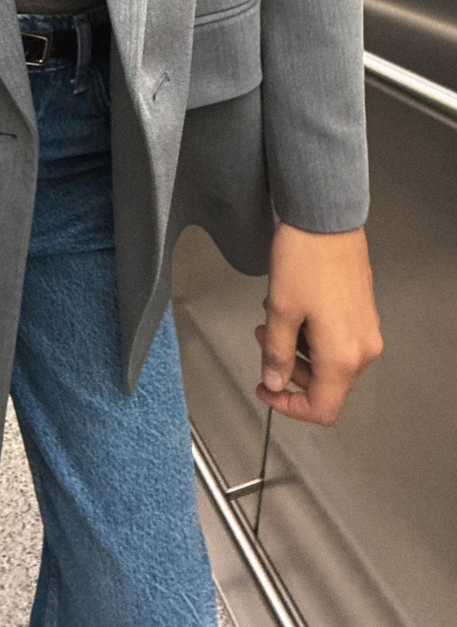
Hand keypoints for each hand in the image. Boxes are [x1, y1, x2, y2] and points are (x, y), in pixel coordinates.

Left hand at [254, 218, 382, 424]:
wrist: (326, 218)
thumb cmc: (303, 261)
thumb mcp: (280, 311)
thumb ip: (278, 354)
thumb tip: (275, 382)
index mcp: (344, 357)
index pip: (323, 409)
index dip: (290, 407)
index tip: (265, 388)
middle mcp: (363, 348)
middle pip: (326, 384)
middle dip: (289, 368)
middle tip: (262, 339)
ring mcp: (366, 329)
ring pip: (330, 359)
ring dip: (298, 347)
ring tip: (272, 316)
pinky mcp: (364, 311)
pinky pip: (338, 338)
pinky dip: (312, 333)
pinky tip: (293, 306)